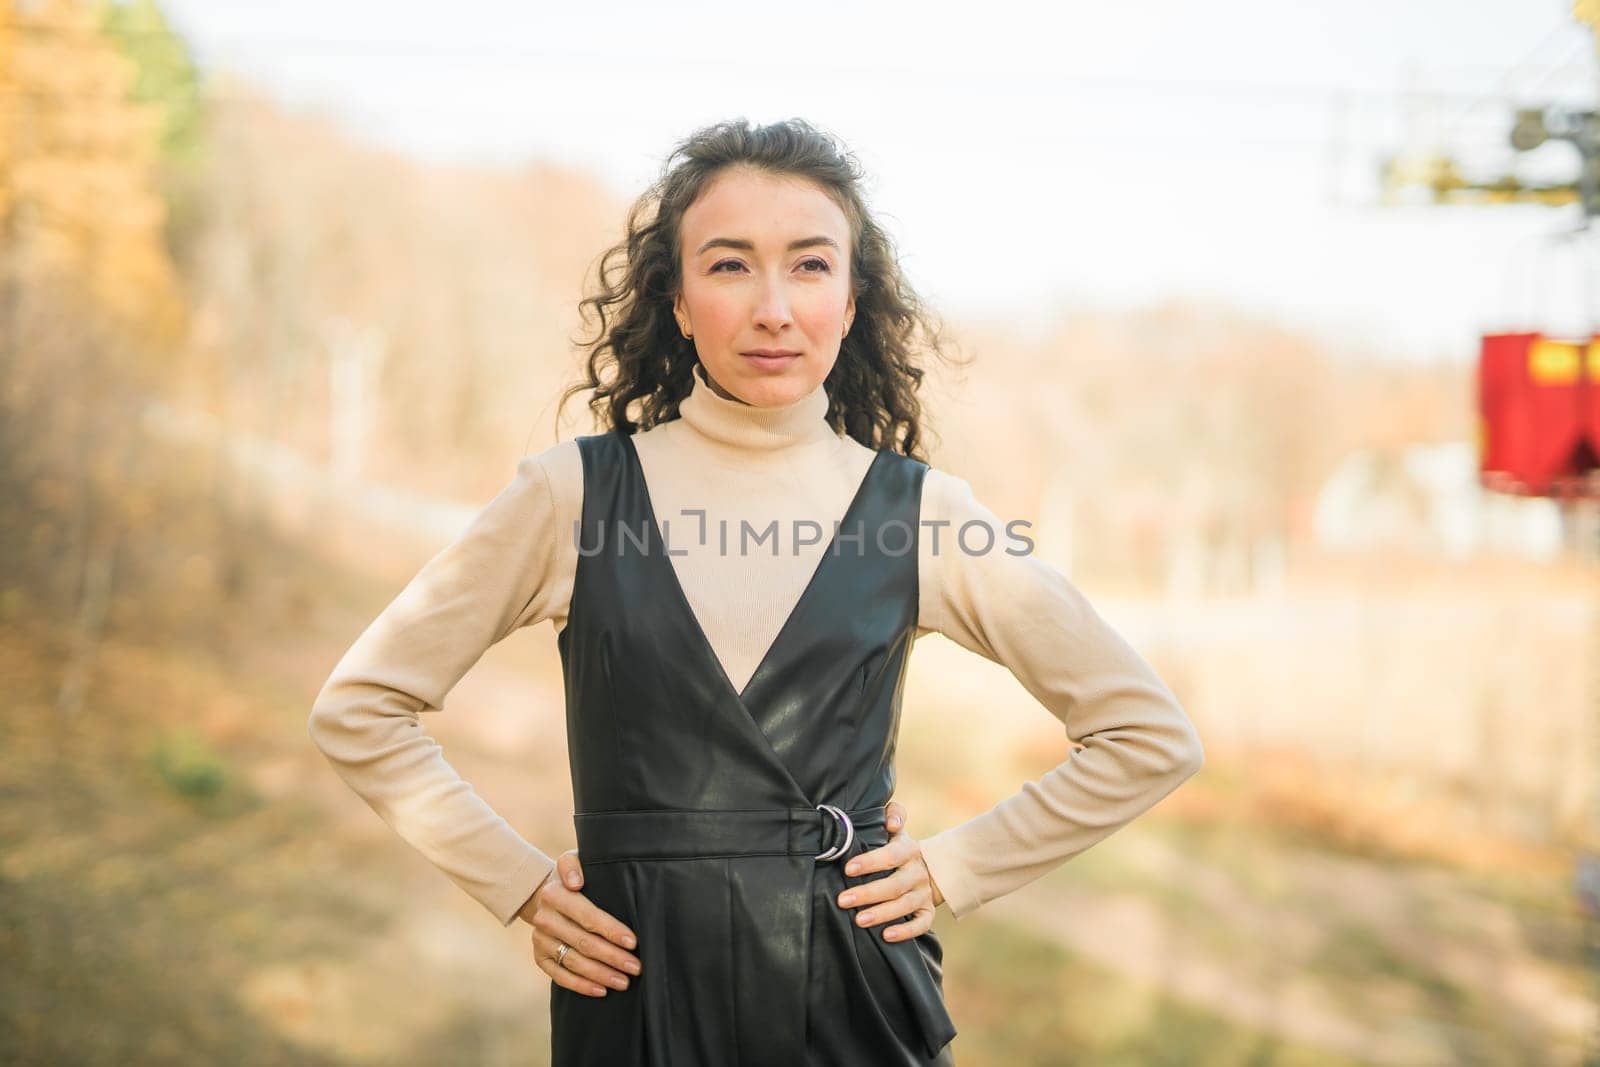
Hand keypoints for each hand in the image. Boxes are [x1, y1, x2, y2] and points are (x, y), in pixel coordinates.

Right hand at [518, 849, 641, 997]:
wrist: (544, 893)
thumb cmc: (574, 877)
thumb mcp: (573, 861)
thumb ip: (574, 864)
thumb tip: (575, 882)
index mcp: (554, 895)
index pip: (587, 915)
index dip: (611, 930)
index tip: (633, 942)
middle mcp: (544, 919)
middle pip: (583, 942)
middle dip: (612, 957)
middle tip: (636, 967)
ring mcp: (540, 940)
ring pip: (573, 962)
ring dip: (601, 975)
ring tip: (624, 982)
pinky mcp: (539, 957)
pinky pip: (560, 976)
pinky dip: (581, 985)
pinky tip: (601, 990)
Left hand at [833, 800, 944, 941]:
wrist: (931, 869)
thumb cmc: (900, 849)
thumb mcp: (898, 829)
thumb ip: (894, 814)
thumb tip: (891, 821)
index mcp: (908, 850)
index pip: (890, 855)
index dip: (870, 862)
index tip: (848, 869)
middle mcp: (917, 872)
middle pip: (894, 885)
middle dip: (868, 893)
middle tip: (843, 900)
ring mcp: (923, 893)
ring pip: (905, 905)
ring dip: (881, 914)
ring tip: (859, 921)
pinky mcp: (928, 912)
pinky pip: (921, 924)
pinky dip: (906, 931)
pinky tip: (886, 936)